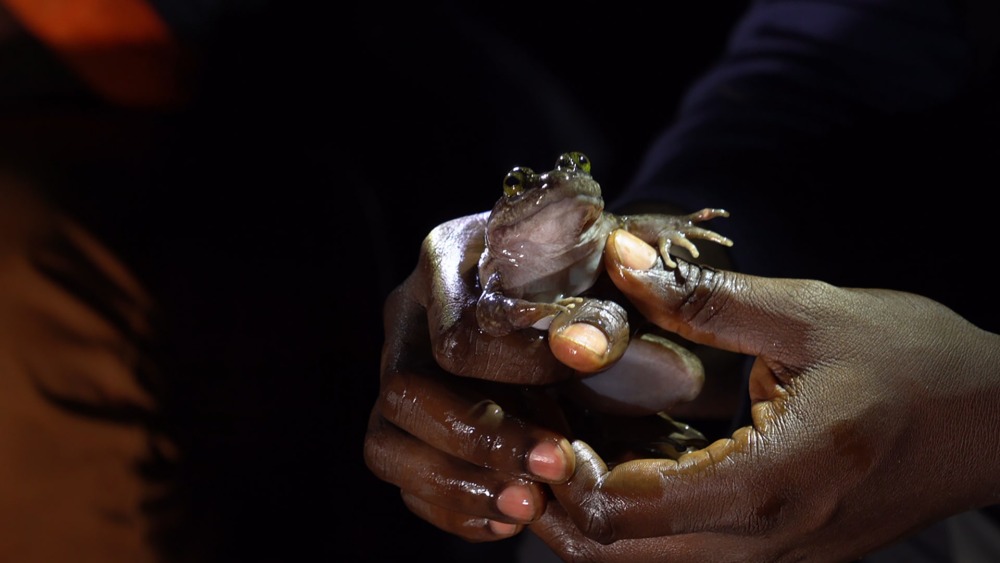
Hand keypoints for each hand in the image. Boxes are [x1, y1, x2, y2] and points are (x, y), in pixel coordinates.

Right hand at [364, 215, 716, 541]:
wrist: (574, 290)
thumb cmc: (588, 276)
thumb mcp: (603, 279)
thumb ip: (597, 313)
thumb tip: (578, 351)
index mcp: (446, 261)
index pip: (455, 337)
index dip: (517, 372)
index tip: (577, 381)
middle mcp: (408, 318)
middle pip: (402, 393)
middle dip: (481, 441)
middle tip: (555, 465)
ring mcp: (397, 375)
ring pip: (385, 446)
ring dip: (457, 486)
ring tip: (529, 505)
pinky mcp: (404, 426)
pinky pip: (403, 483)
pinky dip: (454, 510)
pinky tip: (510, 518)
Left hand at [530, 230, 999, 561]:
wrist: (997, 422)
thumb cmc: (916, 363)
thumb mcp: (811, 316)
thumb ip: (708, 297)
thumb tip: (624, 260)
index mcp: (774, 483)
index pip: (636, 511)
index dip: (570, 479)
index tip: (537, 431)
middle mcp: (769, 542)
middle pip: (627, 556)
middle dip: (564, 512)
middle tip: (528, 451)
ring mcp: (778, 559)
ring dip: (593, 526)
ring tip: (558, 464)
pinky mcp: (784, 554)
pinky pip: (688, 555)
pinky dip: (638, 527)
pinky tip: (617, 474)